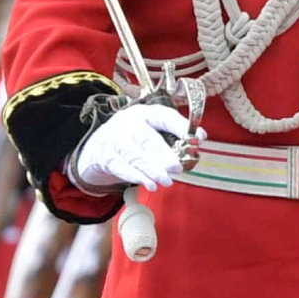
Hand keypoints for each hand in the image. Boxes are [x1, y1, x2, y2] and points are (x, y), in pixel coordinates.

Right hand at [69, 102, 187, 194]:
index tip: (198, 138)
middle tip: (178, 168)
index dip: (182, 127)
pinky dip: (136, 176)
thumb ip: (173, 134)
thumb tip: (198, 139)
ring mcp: (114, 139)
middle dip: (164, 155)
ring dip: (152, 170)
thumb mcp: (152, 129)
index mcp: (146, 113)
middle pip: (147, 138)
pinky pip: (122, 167)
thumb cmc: (136, 137)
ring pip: (135, 155)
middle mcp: (128, 122)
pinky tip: (149, 184)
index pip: (165, 117)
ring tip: (167, 181)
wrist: (100, 144)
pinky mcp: (106, 156)